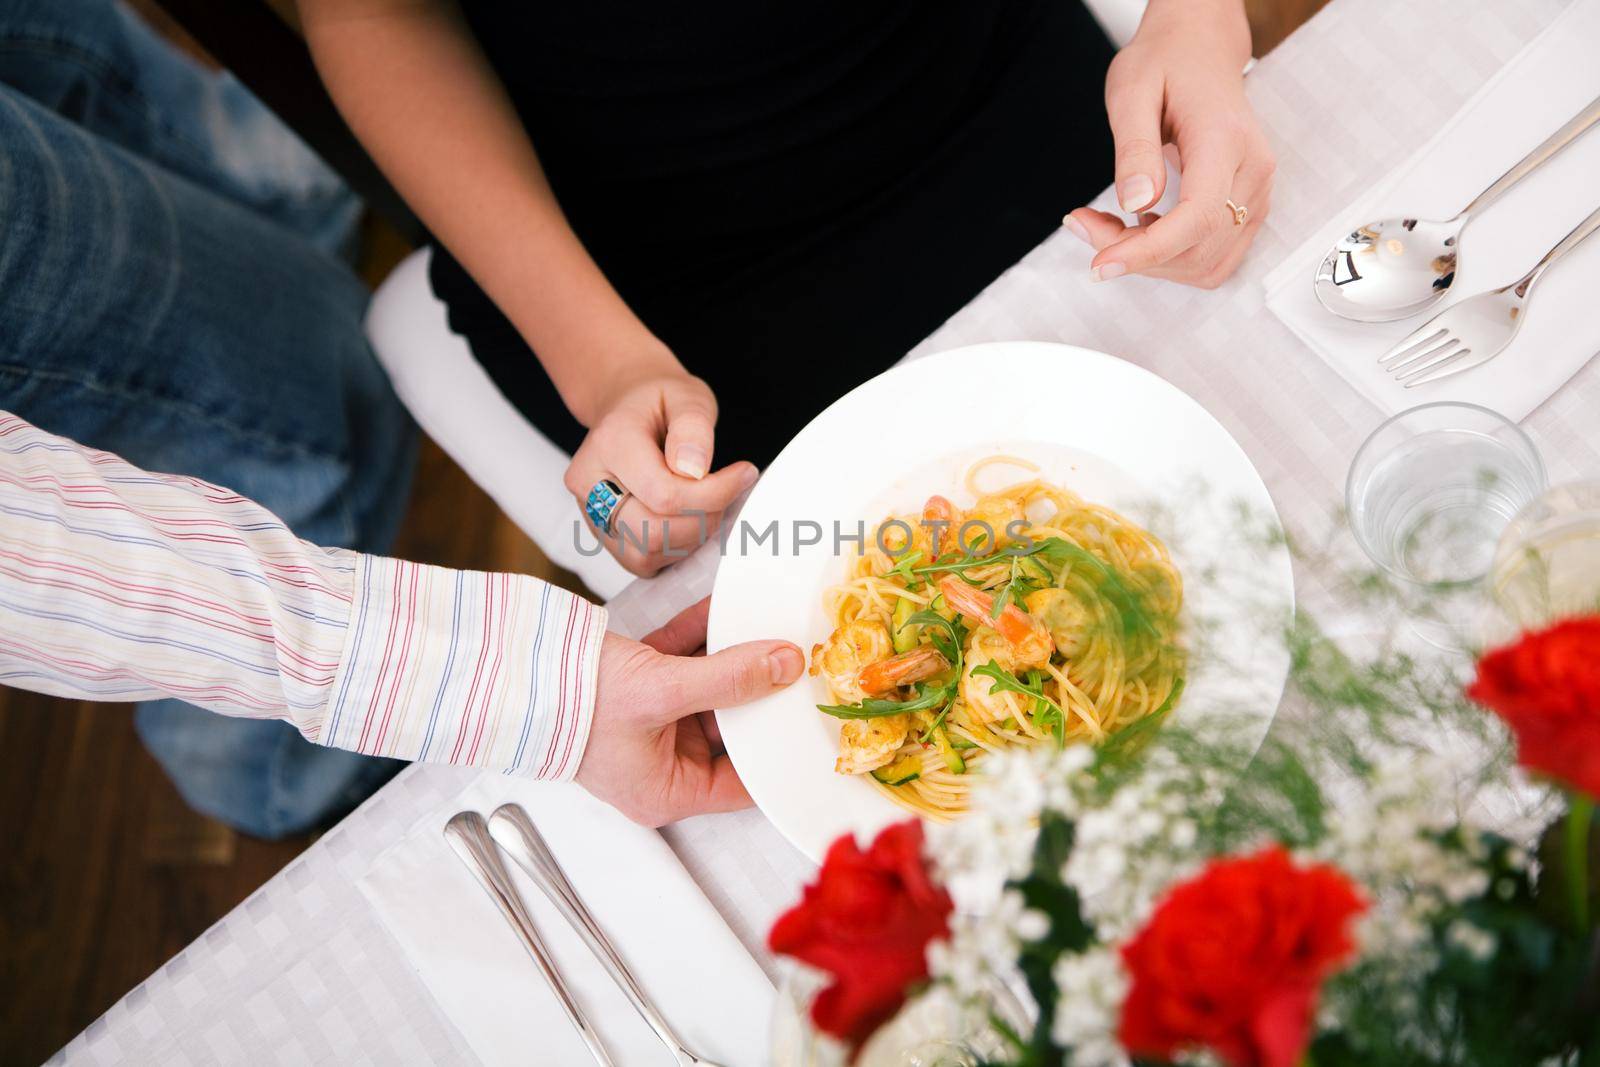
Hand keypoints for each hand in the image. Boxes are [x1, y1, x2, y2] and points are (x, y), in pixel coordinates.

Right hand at [565, 369, 757, 575]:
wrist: (629, 407)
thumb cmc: (659, 402)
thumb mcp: (686, 396)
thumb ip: (693, 428)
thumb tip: (694, 471)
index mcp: (608, 443)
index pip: (663, 493)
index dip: (714, 493)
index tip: (744, 474)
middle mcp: (588, 483)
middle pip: (652, 531)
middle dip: (704, 518)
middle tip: (728, 490)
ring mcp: (591, 515)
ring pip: (646, 553)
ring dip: (691, 537)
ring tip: (708, 503)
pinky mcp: (605, 537)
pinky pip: (642, 562)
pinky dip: (675, 549)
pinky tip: (689, 518)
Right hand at [576, 597, 804, 825]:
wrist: (512, 666)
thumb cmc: (574, 703)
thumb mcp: (663, 692)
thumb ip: (729, 679)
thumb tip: (785, 665)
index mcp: (666, 791)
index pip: (741, 783)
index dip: (775, 752)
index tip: (807, 721)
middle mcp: (659, 762)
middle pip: (729, 729)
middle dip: (758, 693)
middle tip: (797, 665)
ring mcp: (648, 722)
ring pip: (707, 689)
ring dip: (731, 658)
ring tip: (766, 629)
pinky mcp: (635, 684)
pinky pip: (680, 662)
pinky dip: (699, 637)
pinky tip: (721, 611)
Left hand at [1063, 0, 1273, 288]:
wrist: (1201, 51)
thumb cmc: (1165, 63)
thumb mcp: (1132, 90)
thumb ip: (1134, 148)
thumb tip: (1136, 203)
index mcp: (1226, 140)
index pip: (1197, 218)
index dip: (1147, 251)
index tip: (1100, 264)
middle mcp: (1253, 172)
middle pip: (1197, 249)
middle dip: (1136, 254)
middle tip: (1086, 223)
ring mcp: (1257, 193)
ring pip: (1207, 264)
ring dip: (1152, 262)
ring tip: (1109, 225)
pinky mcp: (1248, 207)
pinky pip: (1212, 256)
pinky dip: (1170, 258)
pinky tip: (1139, 228)